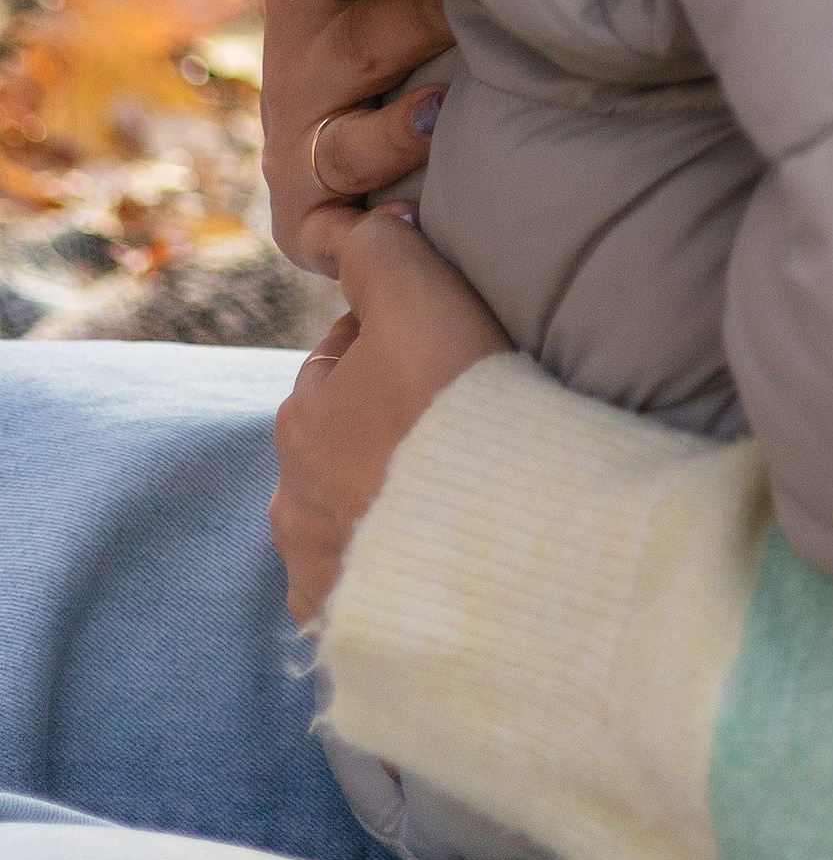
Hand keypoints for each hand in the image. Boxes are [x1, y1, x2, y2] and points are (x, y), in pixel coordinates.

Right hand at [260, 0, 453, 276]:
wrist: (314, 149)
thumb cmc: (378, 43)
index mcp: (313, 0)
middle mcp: (298, 75)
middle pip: (364, 44)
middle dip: (424, 21)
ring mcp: (297, 152)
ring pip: (347, 147)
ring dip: (394, 135)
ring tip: (439, 114)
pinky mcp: (305, 223)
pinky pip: (333, 238)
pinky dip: (368, 235)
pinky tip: (408, 224)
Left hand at [270, 206, 510, 625]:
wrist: (514, 549)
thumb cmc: (468, 411)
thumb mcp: (423, 295)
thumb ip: (380, 245)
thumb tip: (363, 219)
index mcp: (300, 418)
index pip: (347, 358)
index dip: (407, 343)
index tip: (464, 356)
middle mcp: (291, 506)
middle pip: (348, 441)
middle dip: (394, 427)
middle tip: (476, 426)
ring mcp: (321, 579)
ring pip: (358, 518)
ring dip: (398, 502)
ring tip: (471, 497)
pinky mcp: (356, 639)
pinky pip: (376, 590)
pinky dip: (406, 571)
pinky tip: (454, 561)